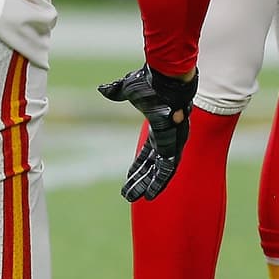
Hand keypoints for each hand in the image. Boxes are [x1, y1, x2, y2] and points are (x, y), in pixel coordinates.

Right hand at [97, 63, 196, 201]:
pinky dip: (160, 182)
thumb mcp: (128, 89)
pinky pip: (168, 168)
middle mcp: (166, 138)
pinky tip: (151, 195)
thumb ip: (117, 92)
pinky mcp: (176, 144)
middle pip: (152, 166)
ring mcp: (173, 142)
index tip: (128, 179)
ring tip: (136, 199)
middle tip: (128, 195)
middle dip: (140, 181)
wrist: (166, 78)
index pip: (146, 154)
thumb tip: (102, 89)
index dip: (137, 168)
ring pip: (160, 170)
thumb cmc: (150, 82)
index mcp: (157, 128)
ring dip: (149, 185)